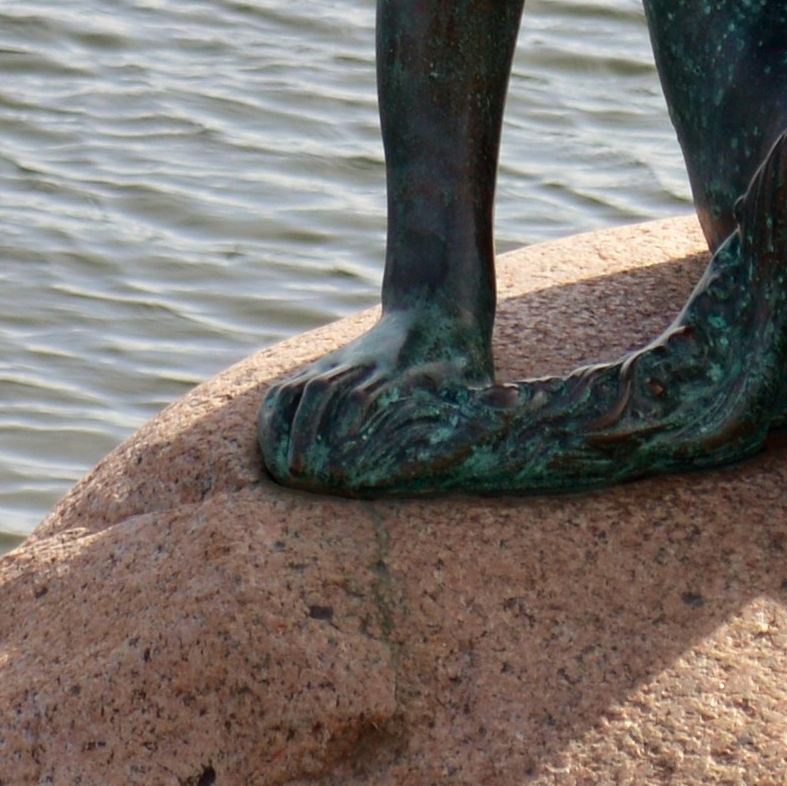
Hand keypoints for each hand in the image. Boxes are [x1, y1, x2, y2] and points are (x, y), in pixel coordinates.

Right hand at [256, 295, 508, 495]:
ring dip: (290, 428)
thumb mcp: (481, 383)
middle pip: (325, 400)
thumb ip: (494, 400)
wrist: (439, 308)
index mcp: (399, 377)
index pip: (361, 405)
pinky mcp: (329, 363)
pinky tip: (270, 437)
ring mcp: (343, 363)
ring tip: (283, 466)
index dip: (345, 439)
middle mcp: (366, 367)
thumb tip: (515, 404)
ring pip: (307, 390)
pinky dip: (277, 409)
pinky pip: (292, 384)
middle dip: (310, 440)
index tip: (334, 471)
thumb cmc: (463, 362)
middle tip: (299, 476)